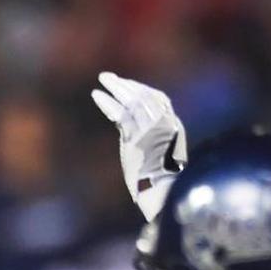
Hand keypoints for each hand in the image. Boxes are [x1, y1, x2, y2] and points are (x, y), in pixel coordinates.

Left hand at [91, 72, 186, 221]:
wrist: (164, 193)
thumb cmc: (163, 184)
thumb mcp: (163, 160)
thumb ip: (154, 147)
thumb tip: (142, 151)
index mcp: (173, 127)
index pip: (160, 100)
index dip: (143, 90)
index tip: (128, 85)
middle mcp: (165, 124)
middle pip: (144, 96)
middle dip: (126, 85)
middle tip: (108, 77)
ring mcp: (151, 129)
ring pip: (133, 101)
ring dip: (116, 88)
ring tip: (102, 78)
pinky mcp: (136, 138)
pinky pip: (121, 115)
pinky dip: (108, 103)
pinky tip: (97, 95)